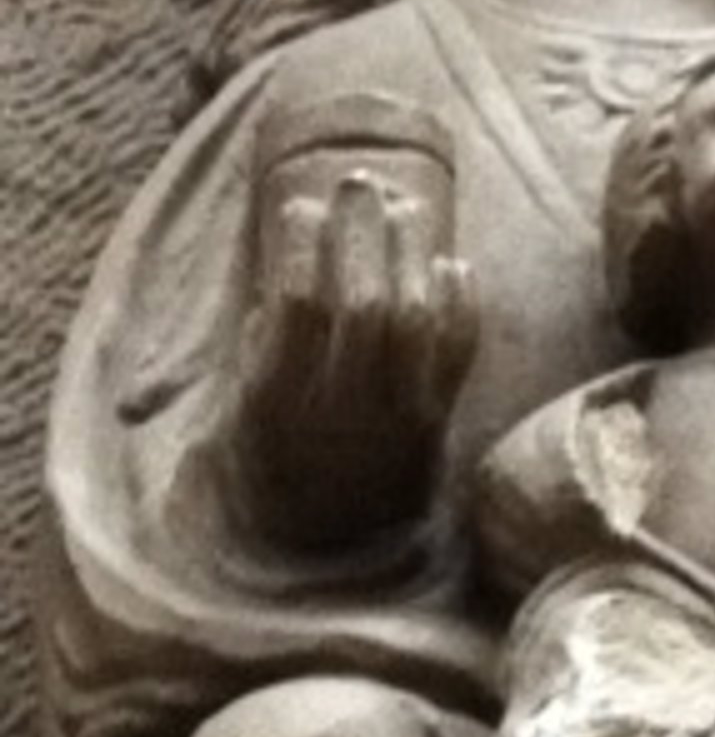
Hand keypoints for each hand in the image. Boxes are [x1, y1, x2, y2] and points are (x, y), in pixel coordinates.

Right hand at [239, 170, 477, 545]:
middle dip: (363, 235)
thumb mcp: (234, 411)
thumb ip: (260, 344)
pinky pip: (456, 357)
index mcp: (278, 410)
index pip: (299, 312)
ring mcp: (398, 423)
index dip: (306, 251)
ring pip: (416, 325)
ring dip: (412, 256)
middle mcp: (343, 417)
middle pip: (366, 307)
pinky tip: (450, 263)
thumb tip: (295, 269)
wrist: (318, 553)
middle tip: (360, 182)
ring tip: (404, 207)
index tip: (303, 207)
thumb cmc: (263, 461)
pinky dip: (458, 305)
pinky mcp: (438, 429)